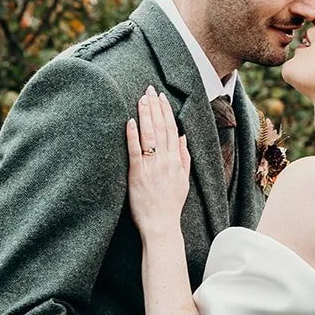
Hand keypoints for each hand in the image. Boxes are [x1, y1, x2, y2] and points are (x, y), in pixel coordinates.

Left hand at [126, 85, 190, 234]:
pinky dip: (133, 135)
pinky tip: (130, 121)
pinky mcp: (137, 174)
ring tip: (141, 98)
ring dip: (146, 115)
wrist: (161, 225)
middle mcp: (165, 161)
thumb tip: (182, 136)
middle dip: (155, 107)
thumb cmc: (170, 205)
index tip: (160, 97)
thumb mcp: (183, 180)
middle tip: (149, 89)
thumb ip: (183, 156)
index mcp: (176, 161)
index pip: (171, 130)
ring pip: (149, 135)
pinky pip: (135, 151)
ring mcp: (151, 167)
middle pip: (161, 128)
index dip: (166, 111)